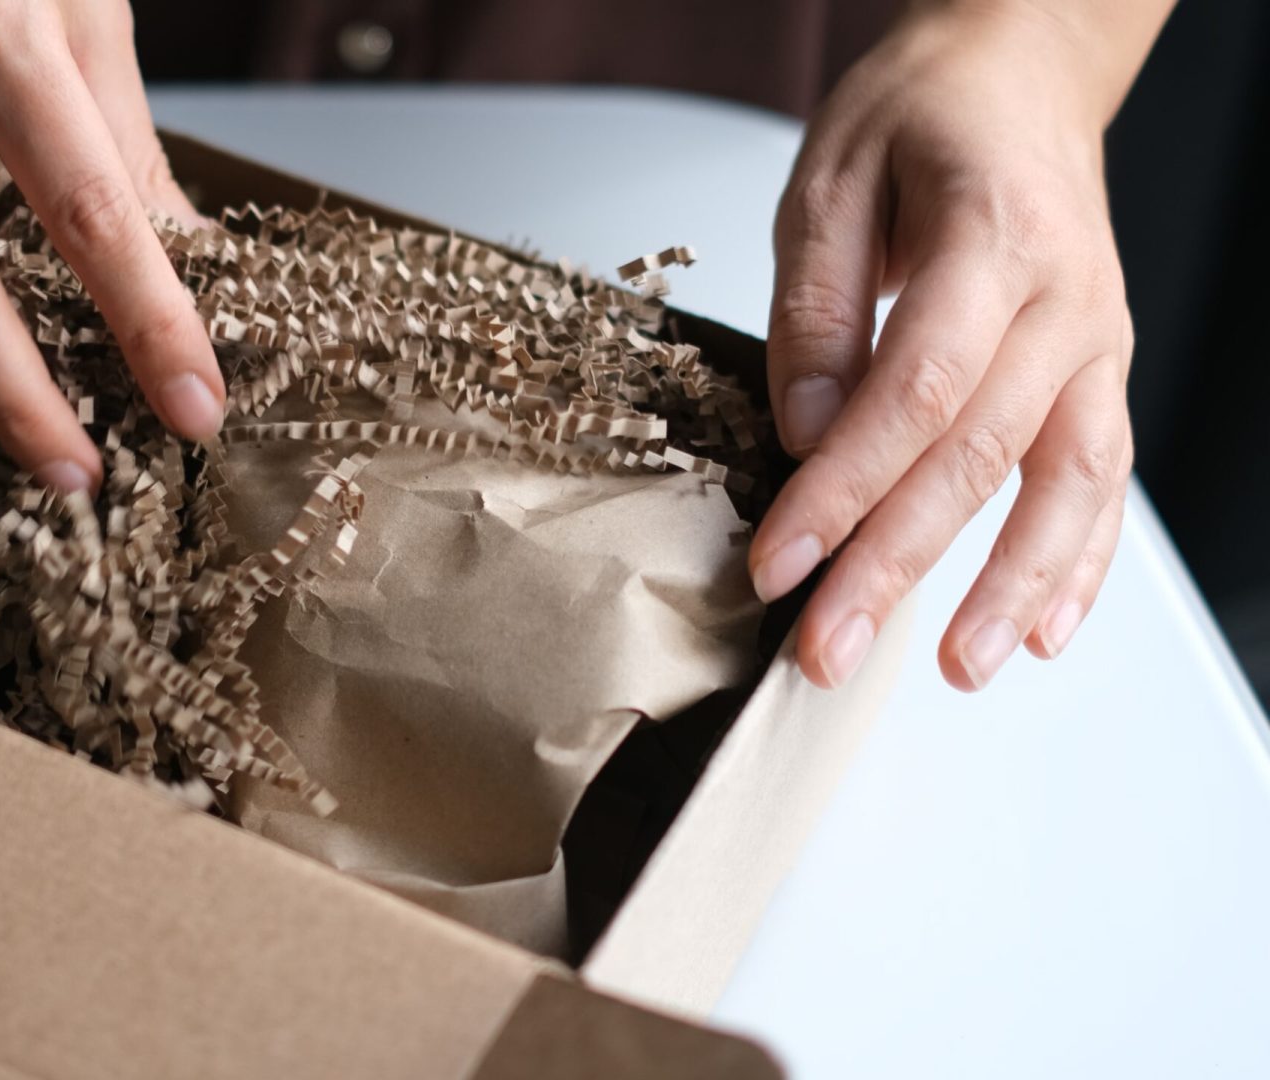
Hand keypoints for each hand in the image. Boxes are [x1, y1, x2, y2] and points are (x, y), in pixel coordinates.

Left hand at [755, 2, 1158, 690]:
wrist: (1020, 73)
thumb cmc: (920, 117)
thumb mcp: (828, 181)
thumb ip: (817, 308)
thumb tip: (806, 433)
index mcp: (991, 240)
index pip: (914, 394)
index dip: (843, 489)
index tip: (777, 564)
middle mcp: (1064, 300)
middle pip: (979, 456)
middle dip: (896, 565)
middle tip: (827, 650)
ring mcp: (1097, 341)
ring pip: (1066, 482)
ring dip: (1010, 587)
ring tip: (956, 670)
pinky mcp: (1100, 371)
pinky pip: (1104, 476)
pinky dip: (1081, 560)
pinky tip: (1046, 632)